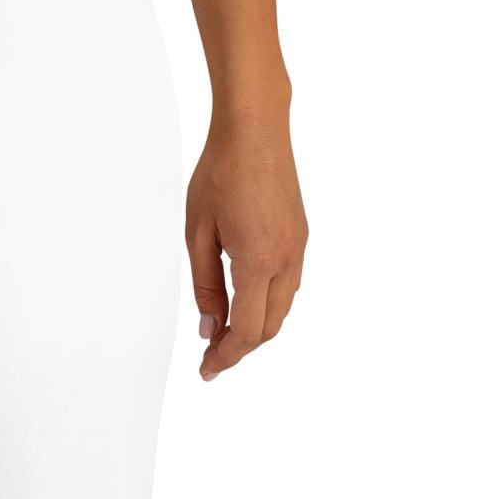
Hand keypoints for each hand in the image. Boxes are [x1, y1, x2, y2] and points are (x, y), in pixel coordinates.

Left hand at [187, 111, 307, 379]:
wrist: (255, 129)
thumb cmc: (221, 172)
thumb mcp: (197, 234)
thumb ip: (205, 287)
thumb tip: (210, 329)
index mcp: (258, 260)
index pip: (248, 330)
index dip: (227, 356)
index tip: (207, 370)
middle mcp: (286, 259)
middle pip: (269, 327)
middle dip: (240, 348)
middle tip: (211, 357)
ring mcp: (298, 248)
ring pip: (282, 310)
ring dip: (255, 329)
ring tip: (224, 335)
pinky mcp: (300, 238)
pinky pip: (287, 287)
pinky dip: (267, 307)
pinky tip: (245, 304)